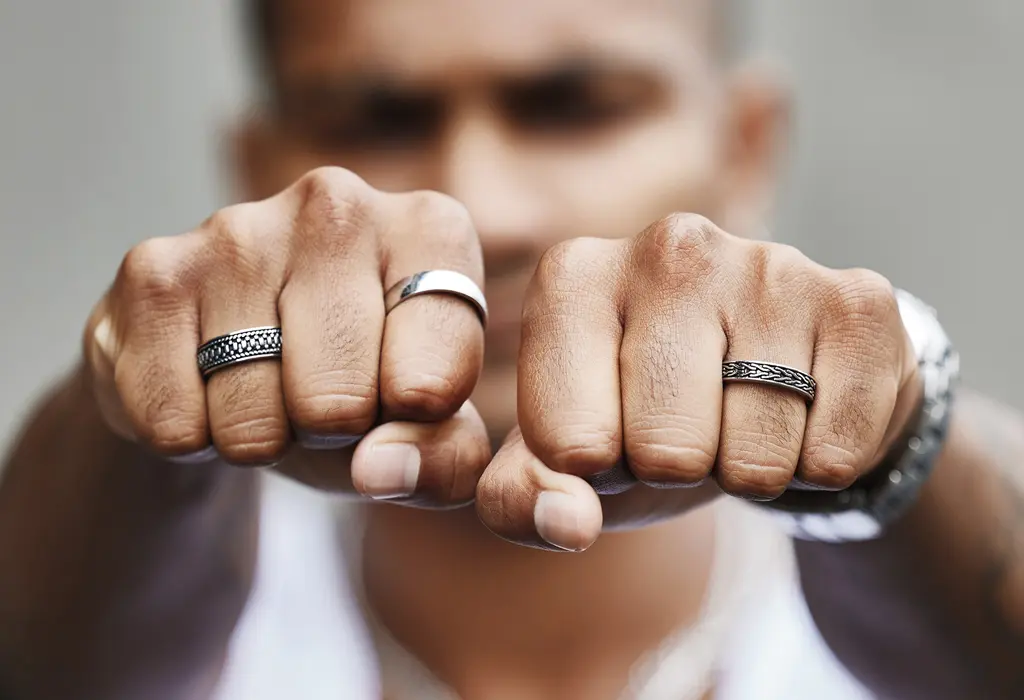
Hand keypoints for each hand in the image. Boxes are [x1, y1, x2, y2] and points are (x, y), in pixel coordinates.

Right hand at [83, 167, 490, 506]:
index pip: (434, 380)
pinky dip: (191, 439)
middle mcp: (336, 204)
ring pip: (252, 419)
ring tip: (266, 387)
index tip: (401, 397)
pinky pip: (176, 422)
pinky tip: (205, 385)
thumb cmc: (359, 383)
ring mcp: (237, 229)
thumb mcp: (426, 429)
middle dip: (329, 433)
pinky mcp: (153, 269)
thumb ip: (447, 458)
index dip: (409, 425)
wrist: (242, 360)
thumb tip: (384, 468)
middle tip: (323, 398)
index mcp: (429, 230)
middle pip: (338, 402)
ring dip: (259, 438)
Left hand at [476, 214, 921, 550]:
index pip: (569, 444)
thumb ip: (523, 498)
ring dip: (749, 471)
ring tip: (744, 419)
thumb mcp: (567, 458)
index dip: (597, 470)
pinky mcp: (857, 301)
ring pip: (755, 458)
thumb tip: (568, 524)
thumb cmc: (646, 416)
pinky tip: (806, 412)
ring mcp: (769, 264)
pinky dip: (820, 465)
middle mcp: (669, 247)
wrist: (768, 378)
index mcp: (573, 276)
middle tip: (688, 430)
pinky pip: (833, 453)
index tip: (612, 434)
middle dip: (676, 471)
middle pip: (665, 450)